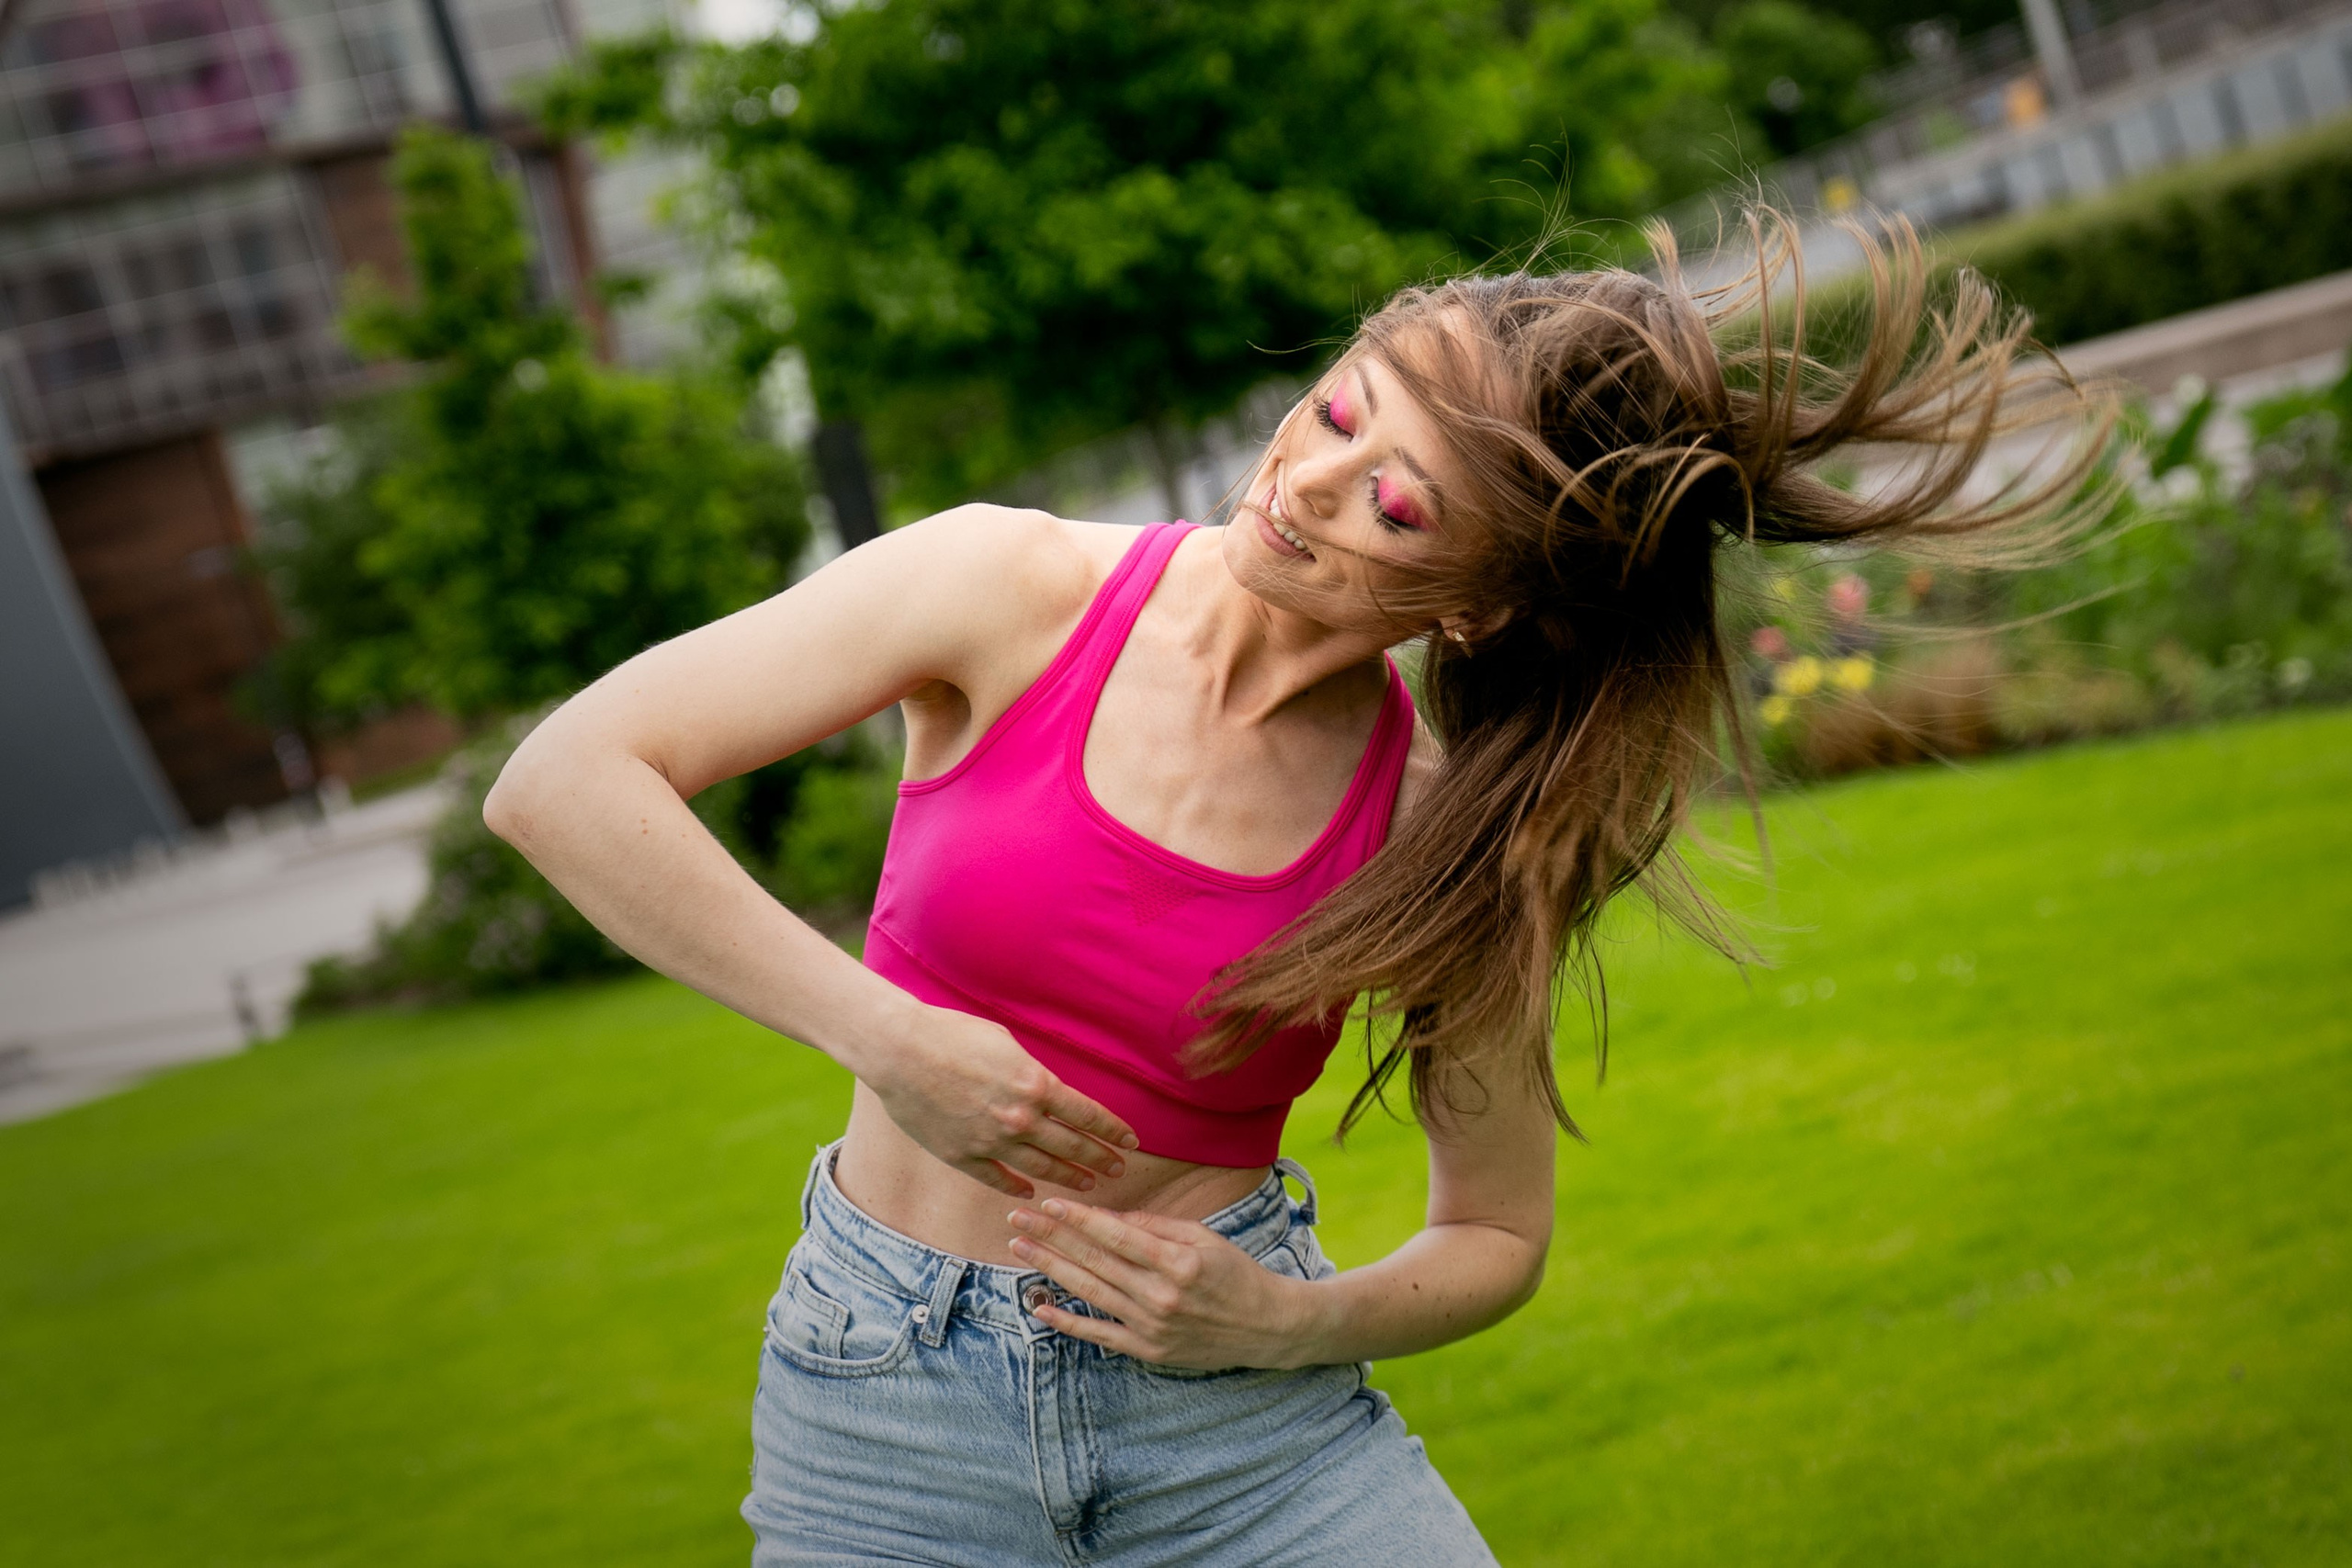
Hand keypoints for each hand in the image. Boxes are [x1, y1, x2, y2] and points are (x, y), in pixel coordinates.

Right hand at [856, 1003, 1138, 1197]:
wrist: (900, 1051)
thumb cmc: (953, 1034)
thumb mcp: (1006, 1044)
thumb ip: (1031, 1073)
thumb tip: (1046, 1089)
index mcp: (1037, 1085)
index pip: (1088, 1115)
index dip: (1113, 1130)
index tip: (1130, 1142)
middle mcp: (1021, 1119)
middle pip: (1072, 1146)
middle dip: (1100, 1158)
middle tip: (1118, 1168)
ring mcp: (992, 1142)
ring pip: (1042, 1168)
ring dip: (1069, 1178)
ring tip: (1087, 1184)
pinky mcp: (963, 1156)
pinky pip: (998, 1179)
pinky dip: (1017, 1188)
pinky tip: (1031, 1191)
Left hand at [1005, 1198, 1321, 1370]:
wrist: (1267, 1326)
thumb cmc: (1235, 1273)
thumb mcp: (1204, 1237)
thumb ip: (1156, 1226)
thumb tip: (1109, 1217)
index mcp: (1177, 1260)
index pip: (1115, 1235)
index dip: (1078, 1218)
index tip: (1048, 1202)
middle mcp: (1161, 1295)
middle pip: (1094, 1261)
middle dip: (1051, 1237)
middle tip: (1017, 1220)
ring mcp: (1152, 1326)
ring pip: (1090, 1293)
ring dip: (1050, 1269)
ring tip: (1020, 1248)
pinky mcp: (1148, 1351)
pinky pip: (1099, 1335)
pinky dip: (1068, 1322)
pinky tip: (1039, 1306)